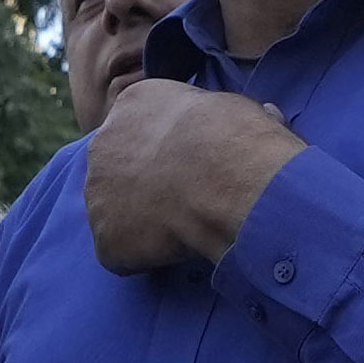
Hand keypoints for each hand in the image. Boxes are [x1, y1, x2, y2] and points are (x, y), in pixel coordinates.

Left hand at [75, 72, 303, 274]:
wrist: (227, 179)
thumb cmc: (239, 139)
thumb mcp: (239, 110)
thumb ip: (229, 118)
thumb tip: (266, 118)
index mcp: (134, 103)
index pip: (140, 129)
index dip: (166, 153)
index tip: (192, 167)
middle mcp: (103, 142)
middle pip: (117, 169)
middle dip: (144, 186)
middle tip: (183, 200)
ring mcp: (97, 192)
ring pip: (114, 213)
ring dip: (141, 222)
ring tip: (181, 227)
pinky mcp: (104, 237)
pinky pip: (121, 253)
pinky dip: (143, 259)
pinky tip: (174, 250)